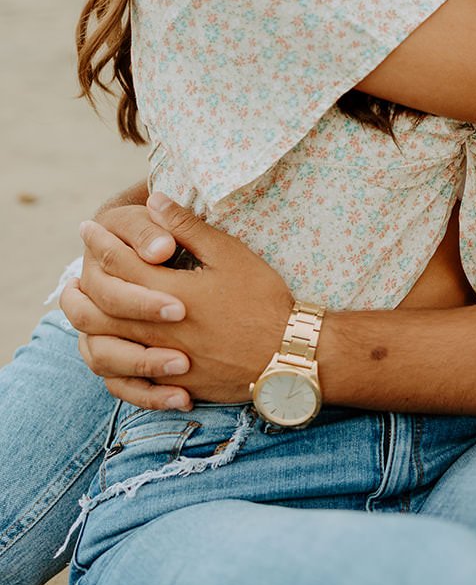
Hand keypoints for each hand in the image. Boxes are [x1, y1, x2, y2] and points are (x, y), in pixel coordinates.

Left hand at [62, 193, 290, 408]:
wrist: (288, 355)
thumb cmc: (263, 299)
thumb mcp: (230, 255)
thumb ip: (188, 228)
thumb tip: (154, 200)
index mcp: (169, 293)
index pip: (117, 262)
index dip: (99, 241)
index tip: (89, 227)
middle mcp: (157, 329)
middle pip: (98, 306)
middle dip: (81, 281)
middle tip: (77, 263)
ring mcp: (161, 361)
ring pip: (102, 345)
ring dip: (84, 322)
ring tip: (81, 304)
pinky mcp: (171, 385)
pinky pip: (123, 381)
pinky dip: (108, 363)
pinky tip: (106, 347)